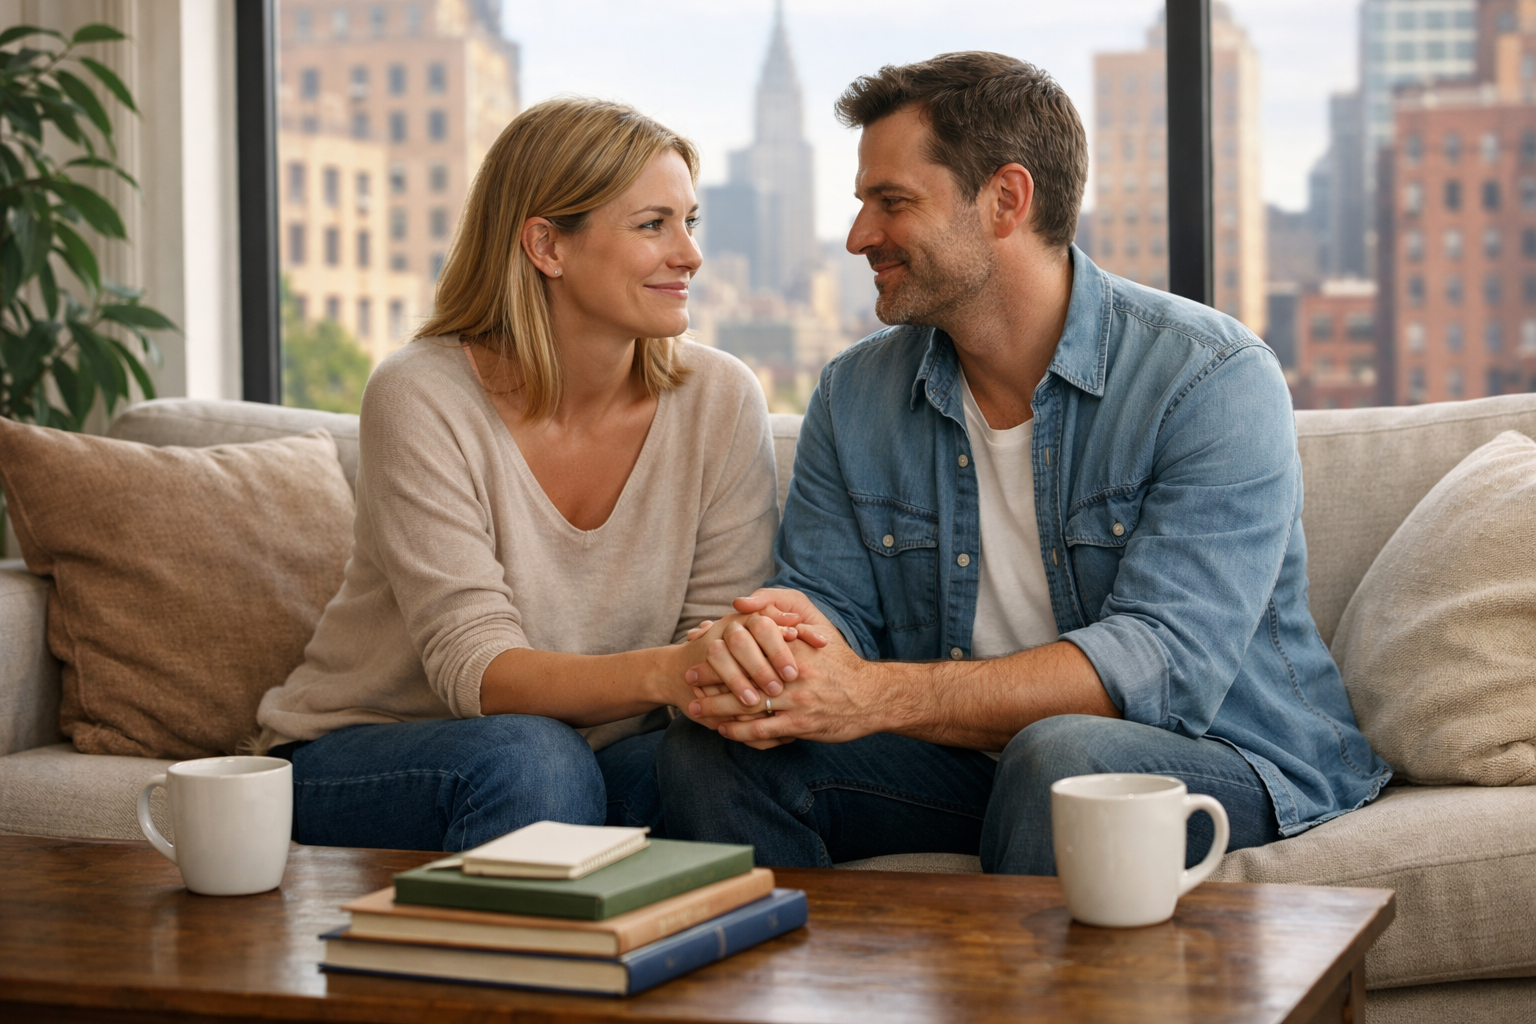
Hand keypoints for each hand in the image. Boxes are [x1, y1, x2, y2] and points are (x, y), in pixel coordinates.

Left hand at [686, 600, 886, 745]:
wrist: (872, 697)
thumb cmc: (841, 664)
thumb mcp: (818, 632)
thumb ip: (786, 619)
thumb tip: (751, 606)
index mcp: (793, 649)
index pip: (749, 646)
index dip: (722, 648)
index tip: (700, 647)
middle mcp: (792, 675)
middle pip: (741, 675)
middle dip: (711, 678)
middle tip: (688, 676)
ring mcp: (796, 702)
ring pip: (747, 705)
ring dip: (716, 708)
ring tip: (695, 708)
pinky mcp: (801, 725)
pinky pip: (763, 730)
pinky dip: (740, 731)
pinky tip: (723, 730)